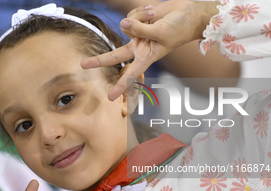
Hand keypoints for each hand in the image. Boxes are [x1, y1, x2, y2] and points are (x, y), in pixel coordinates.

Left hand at [81, 0, 219, 100]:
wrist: (187, 13)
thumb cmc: (179, 28)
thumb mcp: (161, 33)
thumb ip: (141, 30)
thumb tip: (123, 23)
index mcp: (147, 57)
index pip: (130, 74)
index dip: (121, 86)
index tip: (110, 98)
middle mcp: (138, 48)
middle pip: (114, 56)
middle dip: (99, 60)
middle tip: (83, 65)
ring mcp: (136, 35)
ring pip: (125, 26)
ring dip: (140, 18)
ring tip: (155, 17)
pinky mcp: (135, 22)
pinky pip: (129, 15)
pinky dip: (141, 12)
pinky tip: (152, 12)